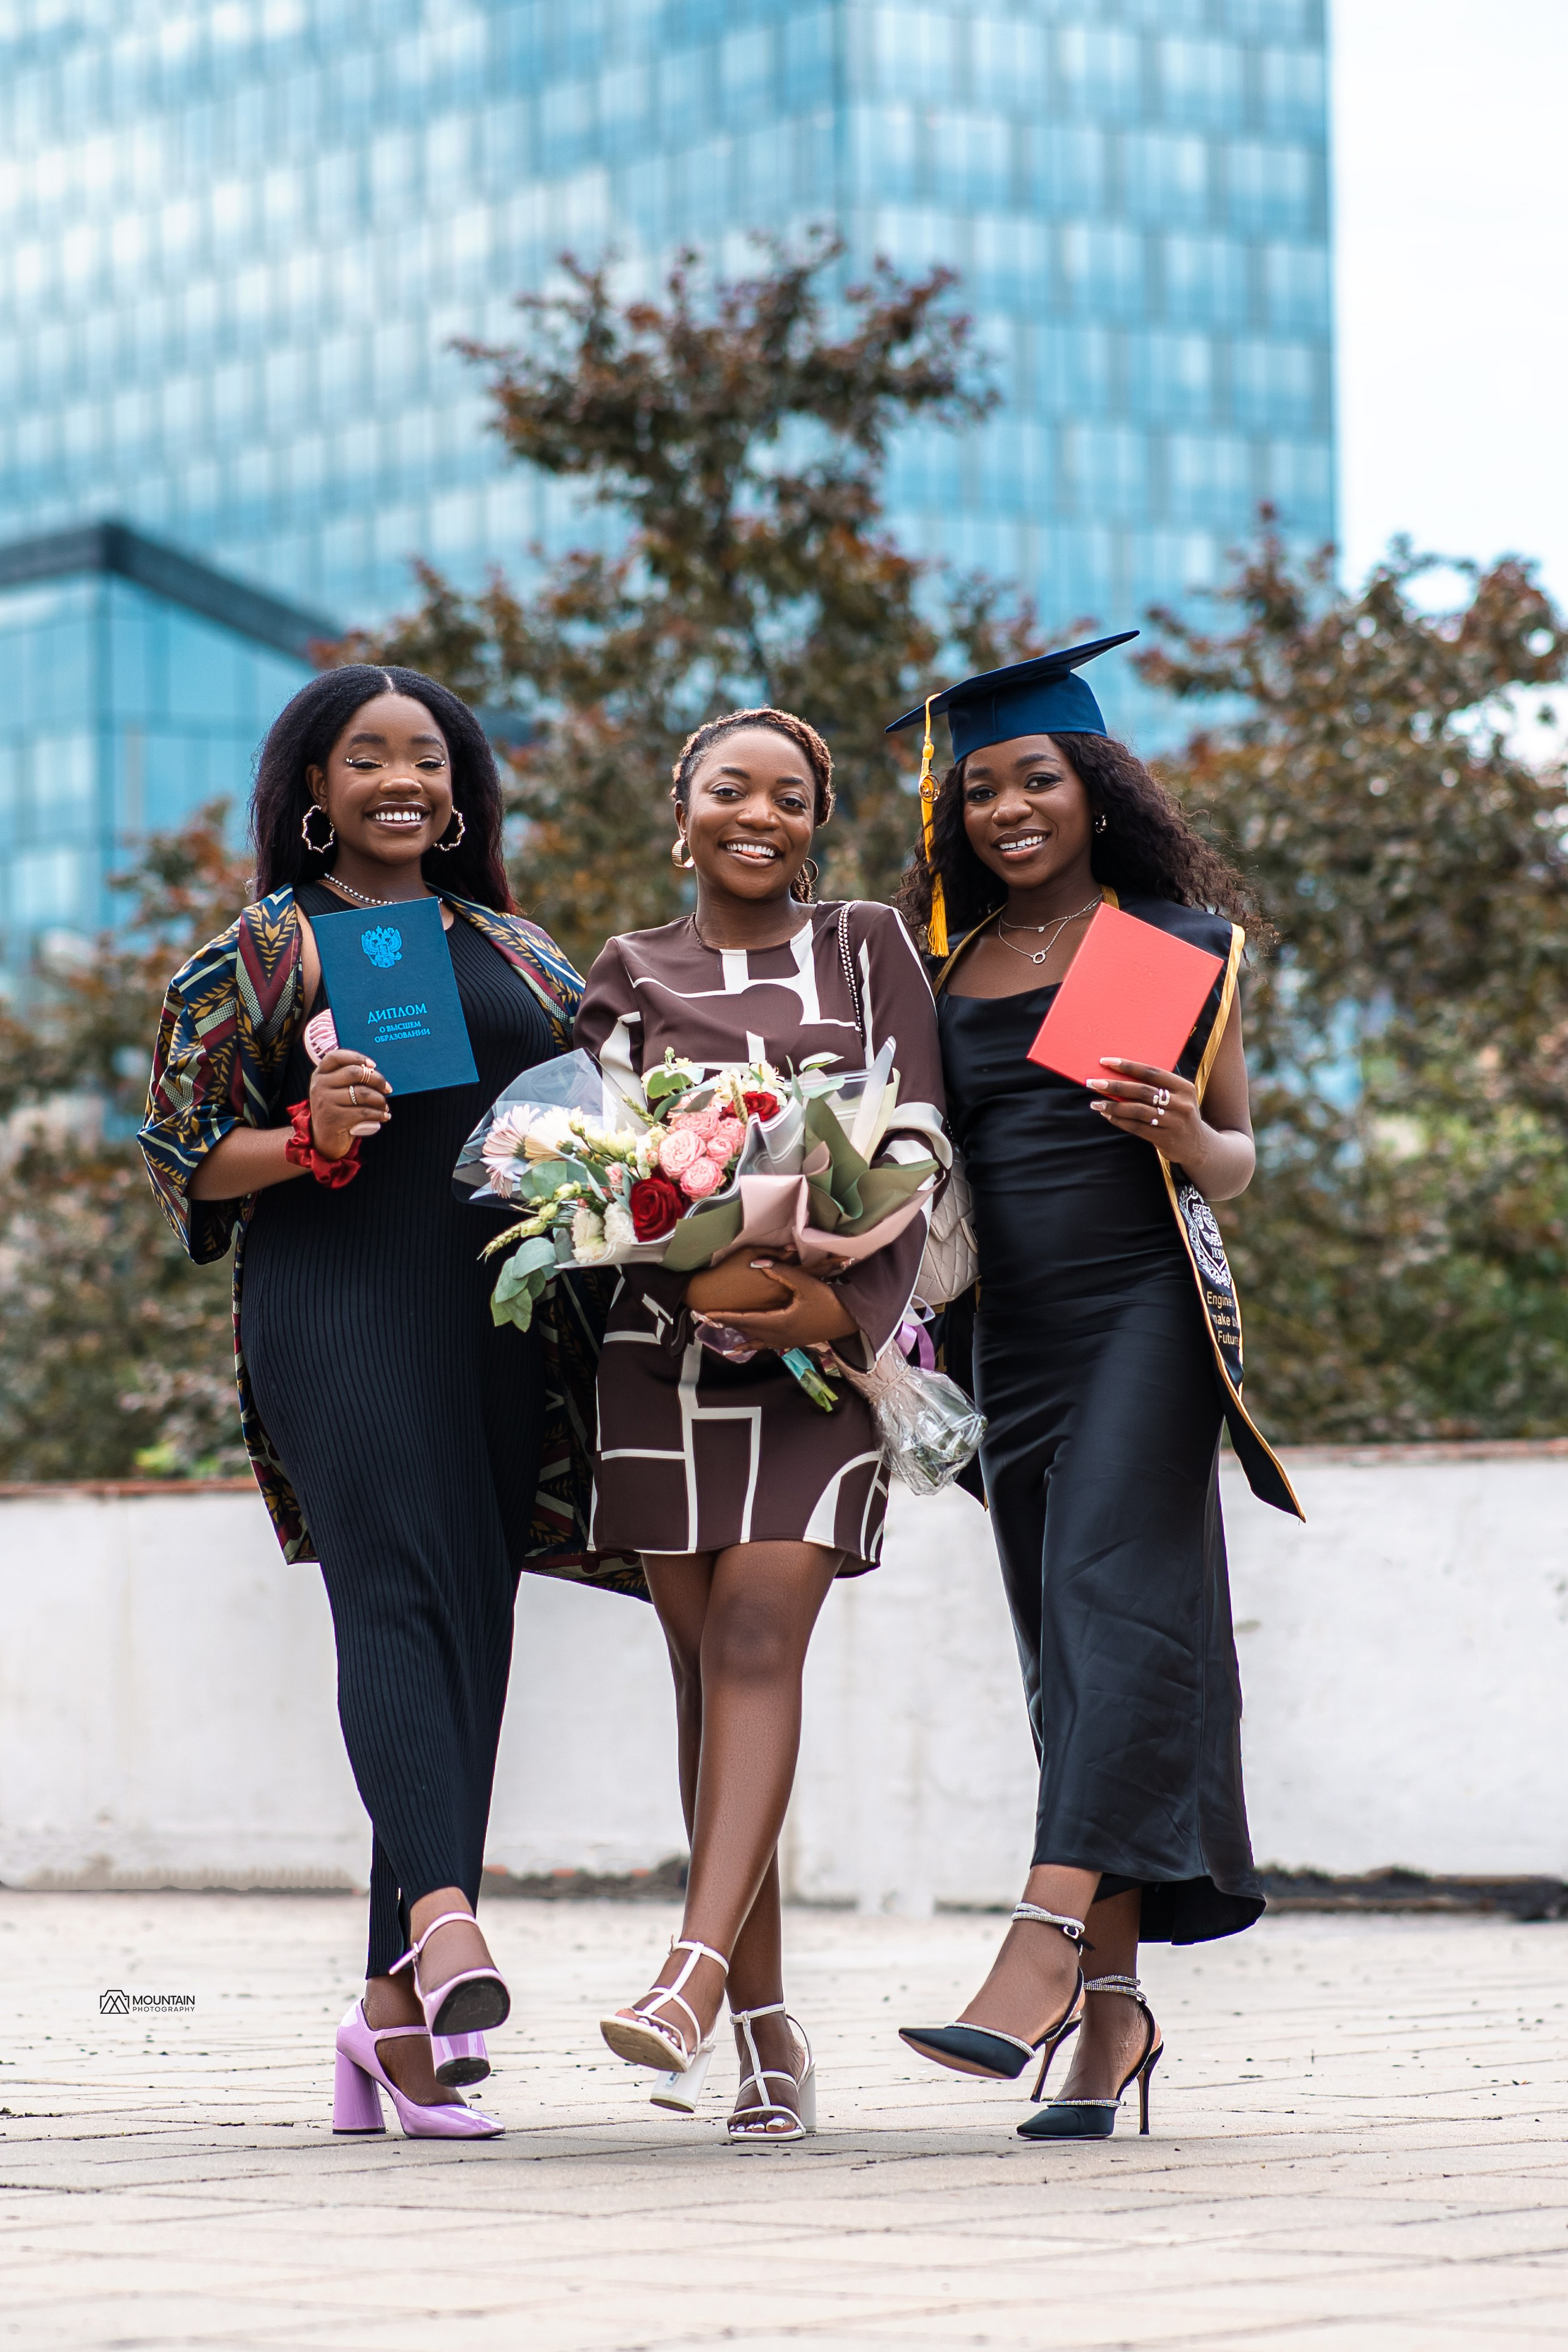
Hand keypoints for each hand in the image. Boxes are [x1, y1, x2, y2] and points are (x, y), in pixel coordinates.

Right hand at [308, 1048, 391, 1160]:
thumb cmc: (337, 1111)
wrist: (324, 1140)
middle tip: (387, 1088)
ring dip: (380, 1100)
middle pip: (355, 1073)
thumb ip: (347, 1079)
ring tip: (385, 1106)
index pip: (336, 1056)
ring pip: (362, 1093)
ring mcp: (325, 1102)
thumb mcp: (335, 1092)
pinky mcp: (334, 1118)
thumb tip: (374, 1070)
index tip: (373, 1065)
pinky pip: (364, 1112)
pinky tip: (385, 1116)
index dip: (357, 1057)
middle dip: (377, 1079)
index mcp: (320, 1075)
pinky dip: (379, 1114)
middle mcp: (319, 1086)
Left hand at [697, 1259, 856, 1350]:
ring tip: (720, 1330)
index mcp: (778, 1322)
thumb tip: (760, 1262)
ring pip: (754, 1339)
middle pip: (745, 1329)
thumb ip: (781, 1271)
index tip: (705, 1313)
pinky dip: (751, 1344)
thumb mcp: (805, 1283)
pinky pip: (765, 1344)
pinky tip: (745, 1346)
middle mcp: (778, 1336)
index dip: (723, 1315)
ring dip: (737, 1332)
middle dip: (725, 1323)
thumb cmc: (828, 1301)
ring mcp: (785, 1341)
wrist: (848, 1320)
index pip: (744, 1318)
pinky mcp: (791, 1341)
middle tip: (706, 1318)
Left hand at [1086, 1059, 1203, 1160]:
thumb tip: (1120, 1075)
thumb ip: (1156, 1087)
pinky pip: (1137, 1127)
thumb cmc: (1180, 1114)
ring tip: (1095, 1102)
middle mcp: (1181, 1104)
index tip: (1106, 1062)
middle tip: (1093, 1082)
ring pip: (1137, 1110)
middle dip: (1115, 1086)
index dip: (1128, 1066)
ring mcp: (1174, 1123)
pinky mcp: (1165, 1139)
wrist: (1198, 1146)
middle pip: (1142, 1091)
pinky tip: (1107, 1115)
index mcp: (1184, 1087)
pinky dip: (1119, 1120)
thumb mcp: (1178, 1097)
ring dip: (1113, 1106)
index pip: (1152, 1072)